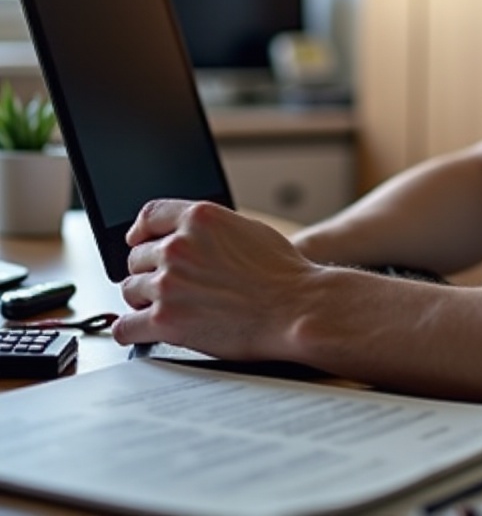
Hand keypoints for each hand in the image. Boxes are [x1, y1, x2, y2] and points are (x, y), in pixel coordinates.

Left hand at [113, 199, 316, 359]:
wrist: (295, 307)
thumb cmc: (281, 272)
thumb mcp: (247, 229)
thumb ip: (210, 229)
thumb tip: (189, 237)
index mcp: (200, 218)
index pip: (150, 215)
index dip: (141, 230)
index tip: (137, 240)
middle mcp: (179, 246)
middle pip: (137, 256)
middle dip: (151, 270)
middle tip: (170, 285)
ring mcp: (168, 283)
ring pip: (130, 289)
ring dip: (145, 299)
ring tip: (169, 307)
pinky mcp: (164, 320)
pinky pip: (124, 325)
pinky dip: (132, 328)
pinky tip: (144, 329)